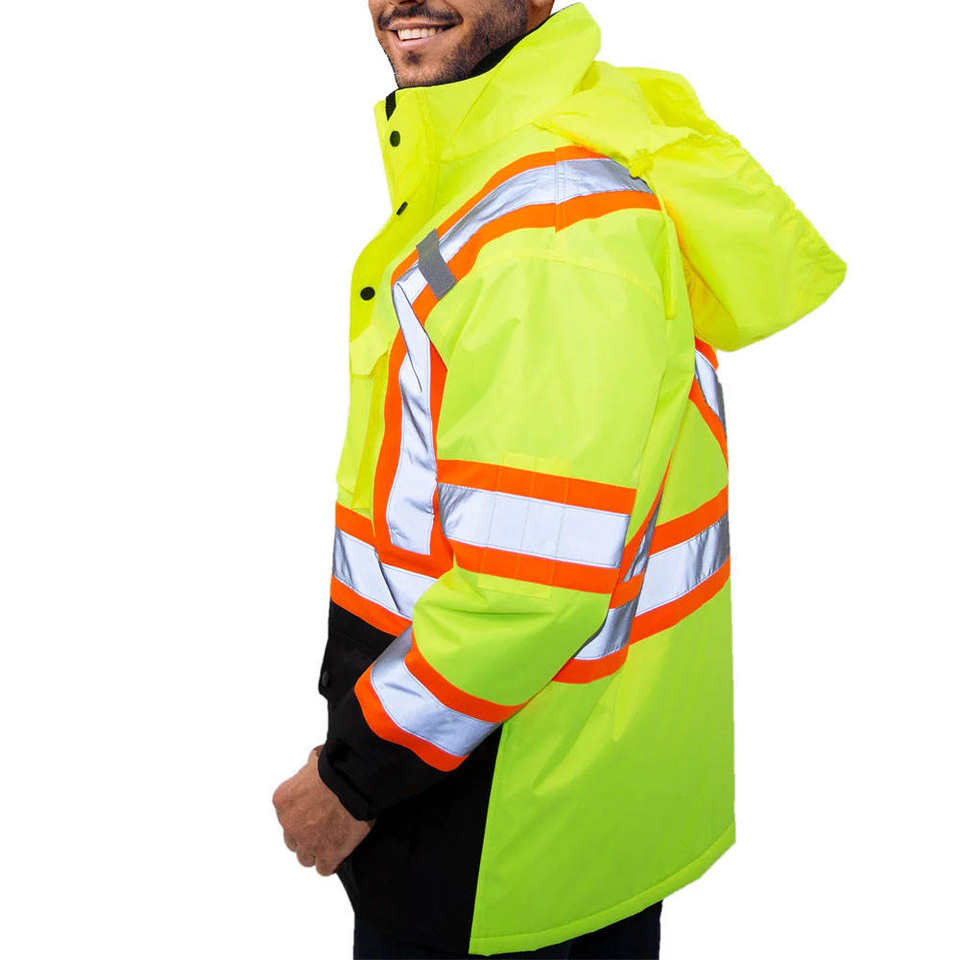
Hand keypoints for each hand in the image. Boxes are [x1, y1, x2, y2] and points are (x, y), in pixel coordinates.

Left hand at [272, 746, 372, 874]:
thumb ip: (309, 768)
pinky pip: (324, 868)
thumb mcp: (315, 760)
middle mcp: (290, 824)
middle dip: (307, 835)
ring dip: (317, 850)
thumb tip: (314, 762)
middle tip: (325, 826)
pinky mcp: (327, 854)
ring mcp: (307, 842)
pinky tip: (341, 851)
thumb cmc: (338, 764)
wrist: (354, 779)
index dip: (304, 815)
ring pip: (305, 857)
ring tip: (334, 840)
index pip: (287, 817)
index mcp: (283, 801)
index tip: (316, 811)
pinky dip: (332, 862)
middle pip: (293, 840)